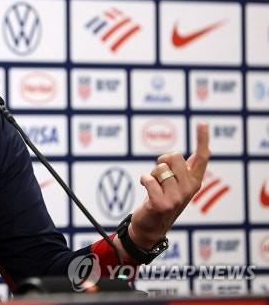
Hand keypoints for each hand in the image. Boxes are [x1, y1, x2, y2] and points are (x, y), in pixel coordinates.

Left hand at [128, 123, 210, 248]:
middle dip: (162, 162)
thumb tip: (206, 150)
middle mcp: (190, 188)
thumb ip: (188, 169)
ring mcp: (177, 197)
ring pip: (160, 168)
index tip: (202, 123)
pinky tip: (148, 193)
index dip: (202, 139)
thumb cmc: (163, 201)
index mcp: (194, 181)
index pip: (201, 157)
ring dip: (152, 175)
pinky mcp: (162, 203)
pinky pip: (148, 179)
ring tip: (155, 189)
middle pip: (173, 156)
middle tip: (160, 177)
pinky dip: (144, 181)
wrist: (151, 227)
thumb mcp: (178, 184)